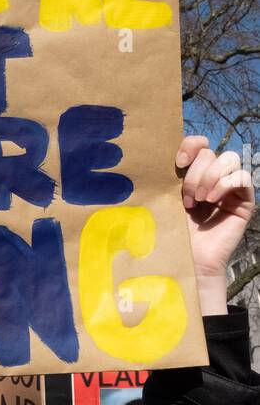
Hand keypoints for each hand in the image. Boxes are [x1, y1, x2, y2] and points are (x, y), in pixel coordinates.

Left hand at [177, 136, 254, 314]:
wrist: (185, 261)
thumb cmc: (169, 233)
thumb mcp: (164, 199)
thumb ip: (167, 175)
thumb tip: (160, 152)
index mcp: (191, 173)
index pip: (198, 143)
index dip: (190, 145)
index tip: (177, 162)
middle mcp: (211, 178)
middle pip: (210, 152)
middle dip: (195, 173)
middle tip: (186, 199)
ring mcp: (229, 188)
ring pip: (228, 158)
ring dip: (210, 177)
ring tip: (199, 200)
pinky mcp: (243, 201)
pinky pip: (243, 176)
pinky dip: (226, 183)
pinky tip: (213, 200)